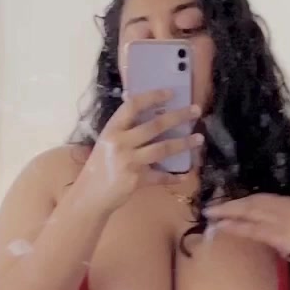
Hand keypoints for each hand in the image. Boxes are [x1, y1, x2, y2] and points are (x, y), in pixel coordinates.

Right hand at [78, 90, 202, 213]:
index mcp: (112, 130)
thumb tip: (141, 108)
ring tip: (199, 138)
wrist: (90, 195)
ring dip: (183, 143)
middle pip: (155, 125)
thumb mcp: (107, 143)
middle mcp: (120, 143)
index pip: (133, 106)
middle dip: (178, 116)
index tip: (171, 93)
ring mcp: (129, 162)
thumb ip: (124, 129)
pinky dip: (174, 177)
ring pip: (162, 149)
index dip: (153, 97)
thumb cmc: (99, 166)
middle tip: (196, 111)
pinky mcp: (137, 180)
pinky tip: (185, 175)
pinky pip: (160, 177)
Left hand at [204, 194, 289, 263]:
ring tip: (210, 214)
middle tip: (210, 206)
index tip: (229, 202)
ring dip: (227, 212)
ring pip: (247, 212)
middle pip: (251, 202)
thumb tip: (282, 241)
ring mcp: (278, 219)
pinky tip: (222, 227)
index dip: (244, 200)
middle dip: (230, 203)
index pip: (261, 199)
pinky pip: (251, 228)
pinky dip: (235, 226)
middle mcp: (282, 207)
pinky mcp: (277, 233)